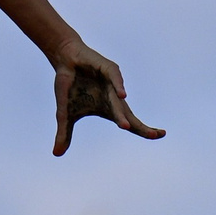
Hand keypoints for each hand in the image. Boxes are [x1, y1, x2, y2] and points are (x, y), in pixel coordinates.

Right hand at [51, 39, 165, 155]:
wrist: (65, 60)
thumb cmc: (70, 87)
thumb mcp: (65, 114)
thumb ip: (64, 134)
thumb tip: (56, 155)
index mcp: (109, 110)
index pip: (130, 123)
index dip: (143, 130)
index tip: (158, 136)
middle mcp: (114, 98)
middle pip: (130, 115)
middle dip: (141, 127)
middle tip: (154, 135)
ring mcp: (112, 83)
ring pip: (119, 101)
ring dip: (121, 114)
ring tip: (125, 127)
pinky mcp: (107, 69)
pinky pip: (115, 78)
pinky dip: (119, 86)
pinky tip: (122, 95)